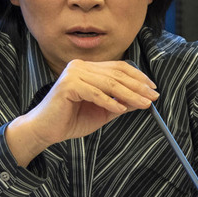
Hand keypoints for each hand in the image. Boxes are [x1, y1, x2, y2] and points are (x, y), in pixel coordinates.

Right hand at [5, 59, 158, 165]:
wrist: (44, 130)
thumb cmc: (70, 120)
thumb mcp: (101, 111)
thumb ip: (119, 103)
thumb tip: (141, 100)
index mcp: (87, 68)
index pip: (118, 67)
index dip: (138, 77)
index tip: (152, 88)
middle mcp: (80, 66)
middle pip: (116, 74)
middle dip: (138, 87)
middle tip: (153, 97)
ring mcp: (73, 74)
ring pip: (109, 83)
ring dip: (129, 95)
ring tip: (143, 104)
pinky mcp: (68, 85)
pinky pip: (95, 93)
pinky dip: (110, 102)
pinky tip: (121, 110)